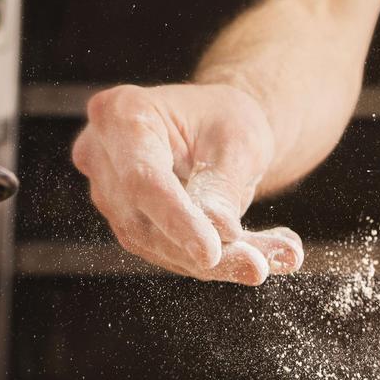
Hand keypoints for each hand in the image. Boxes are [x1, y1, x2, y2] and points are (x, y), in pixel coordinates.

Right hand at [72, 83, 303, 284]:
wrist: (219, 126)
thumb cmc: (227, 119)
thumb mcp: (238, 140)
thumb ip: (224, 184)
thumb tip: (220, 230)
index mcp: (122, 113)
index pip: (143, 179)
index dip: (176, 219)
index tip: (211, 252)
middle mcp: (103, 155)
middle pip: (144, 220)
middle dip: (203, 252)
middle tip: (259, 266)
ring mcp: (110, 192)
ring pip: (156, 245)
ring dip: (218, 263)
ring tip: (277, 258)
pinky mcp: (129, 221)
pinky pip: (168, 253)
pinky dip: (218, 262)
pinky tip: (259, 259)